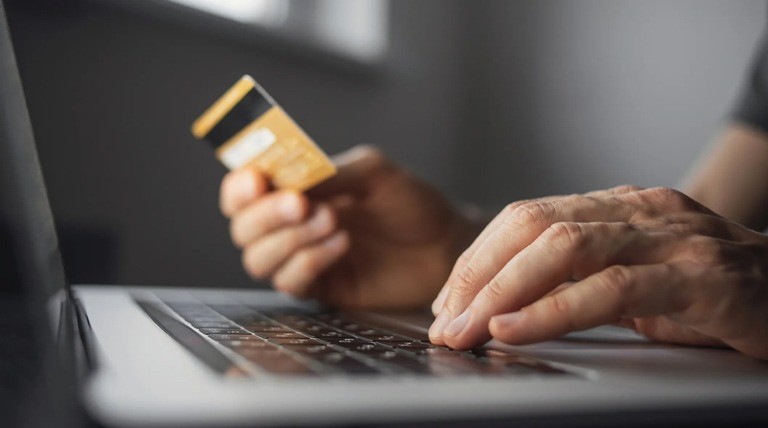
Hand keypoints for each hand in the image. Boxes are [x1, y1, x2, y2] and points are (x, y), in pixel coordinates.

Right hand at [220, 145, 479, 308]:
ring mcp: (303, 258)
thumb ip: (328, 173)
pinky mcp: (321, 288)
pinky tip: (341, 245)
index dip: (239, 187)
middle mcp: (291, 226)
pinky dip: (309, 261)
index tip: (258, 181)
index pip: (243, 191)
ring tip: (333, 221)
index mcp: (296, 190)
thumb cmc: (410, 202)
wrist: (444, 243)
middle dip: (266, 214)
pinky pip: (290, 282)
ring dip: (289, 239)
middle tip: (301, 203)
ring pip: (257, 258)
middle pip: (242, 227)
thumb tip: (288, 178)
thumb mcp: (372, 171)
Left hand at [429, 185, 767, 359]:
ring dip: (502, 291)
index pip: (527, 217)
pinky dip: (553, 311)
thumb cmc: (708, 290)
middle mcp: (638, 210)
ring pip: (564, 247)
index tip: (447, 299)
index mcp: (617, 206)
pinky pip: (610, 289)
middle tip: (445, 320)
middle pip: (533, 225)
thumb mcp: (633, 278)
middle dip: (478, 274)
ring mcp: (670, 237)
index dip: (478, 258)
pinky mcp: (699, 276)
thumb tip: (504, 304)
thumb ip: (578, 280)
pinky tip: (514, 330)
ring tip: (466, 328)